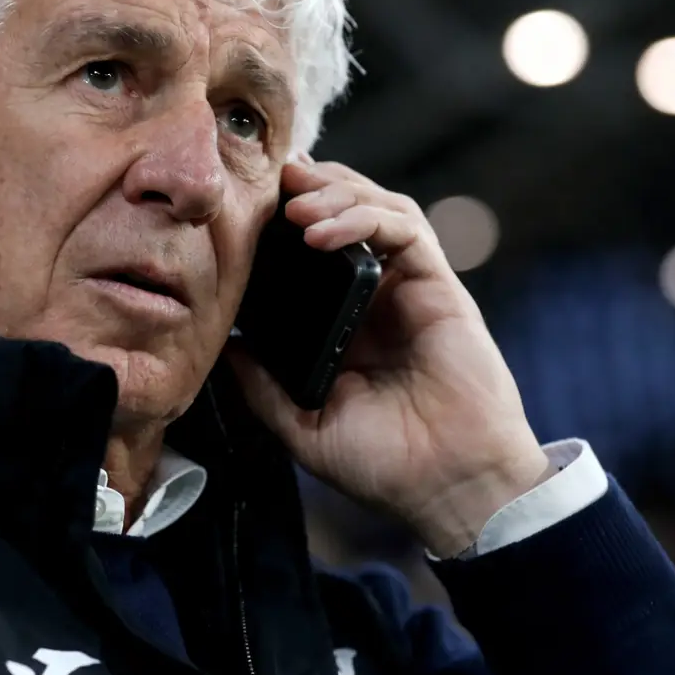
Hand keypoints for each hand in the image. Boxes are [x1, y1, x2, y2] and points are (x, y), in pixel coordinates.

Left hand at [225, 157, 551, 556]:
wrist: (450, 490)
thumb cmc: (387, 467)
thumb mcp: (303, 427)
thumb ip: (264, 387)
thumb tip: (224, 348)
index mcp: (347, 324)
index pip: (316, 252)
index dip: (286, 221)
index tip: (246, 208)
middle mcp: (380, 298)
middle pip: (349, 214)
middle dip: (311, 188)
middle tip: (272, 184)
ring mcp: (412, 289)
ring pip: (380, 209)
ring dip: (336, 194)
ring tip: (294, 204)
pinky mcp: (441, 288)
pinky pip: (405, 231)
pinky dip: (364, 218)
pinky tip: (322, 232)